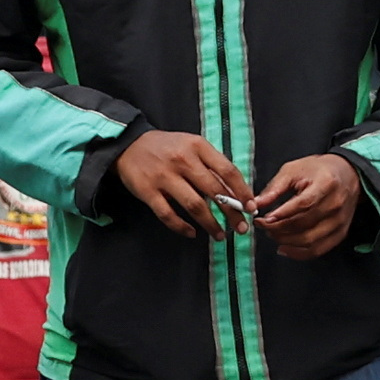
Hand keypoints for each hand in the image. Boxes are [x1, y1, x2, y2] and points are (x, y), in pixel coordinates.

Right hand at [110, 127, 253, 238]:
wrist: (128, 144)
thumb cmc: (167, 147)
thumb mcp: (192, 145)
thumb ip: (212, 164)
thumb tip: (237, 191)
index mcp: (197, 146)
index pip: (228, 171)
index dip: (243, 192)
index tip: (252, 208)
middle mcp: (182, 160)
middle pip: (214, 191)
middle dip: (232, 213)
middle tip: (242, 228)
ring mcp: (164, 176)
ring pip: (194, 206)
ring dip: (211, 224)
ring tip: (220, 235)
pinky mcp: (147, 191)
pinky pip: (168, 214)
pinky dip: (181, 227)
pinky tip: (192, 233)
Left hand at [248, 152, 368, 258]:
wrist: (348, 175)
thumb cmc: (319, 171)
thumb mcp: (294, 170)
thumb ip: (275, 187)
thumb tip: (256, 204)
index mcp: (326, 185)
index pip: (303, 205)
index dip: (281, 215)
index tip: (263, 218)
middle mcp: (336, 205)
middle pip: (304, 225)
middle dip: (278, 229)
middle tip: (263, 225)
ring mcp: (339, 222)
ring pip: (309, 241)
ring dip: (286, 241)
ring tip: (272, 234)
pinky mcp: (340, 233)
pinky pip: (318, 250)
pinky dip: (299, 253)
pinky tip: (284, 248)